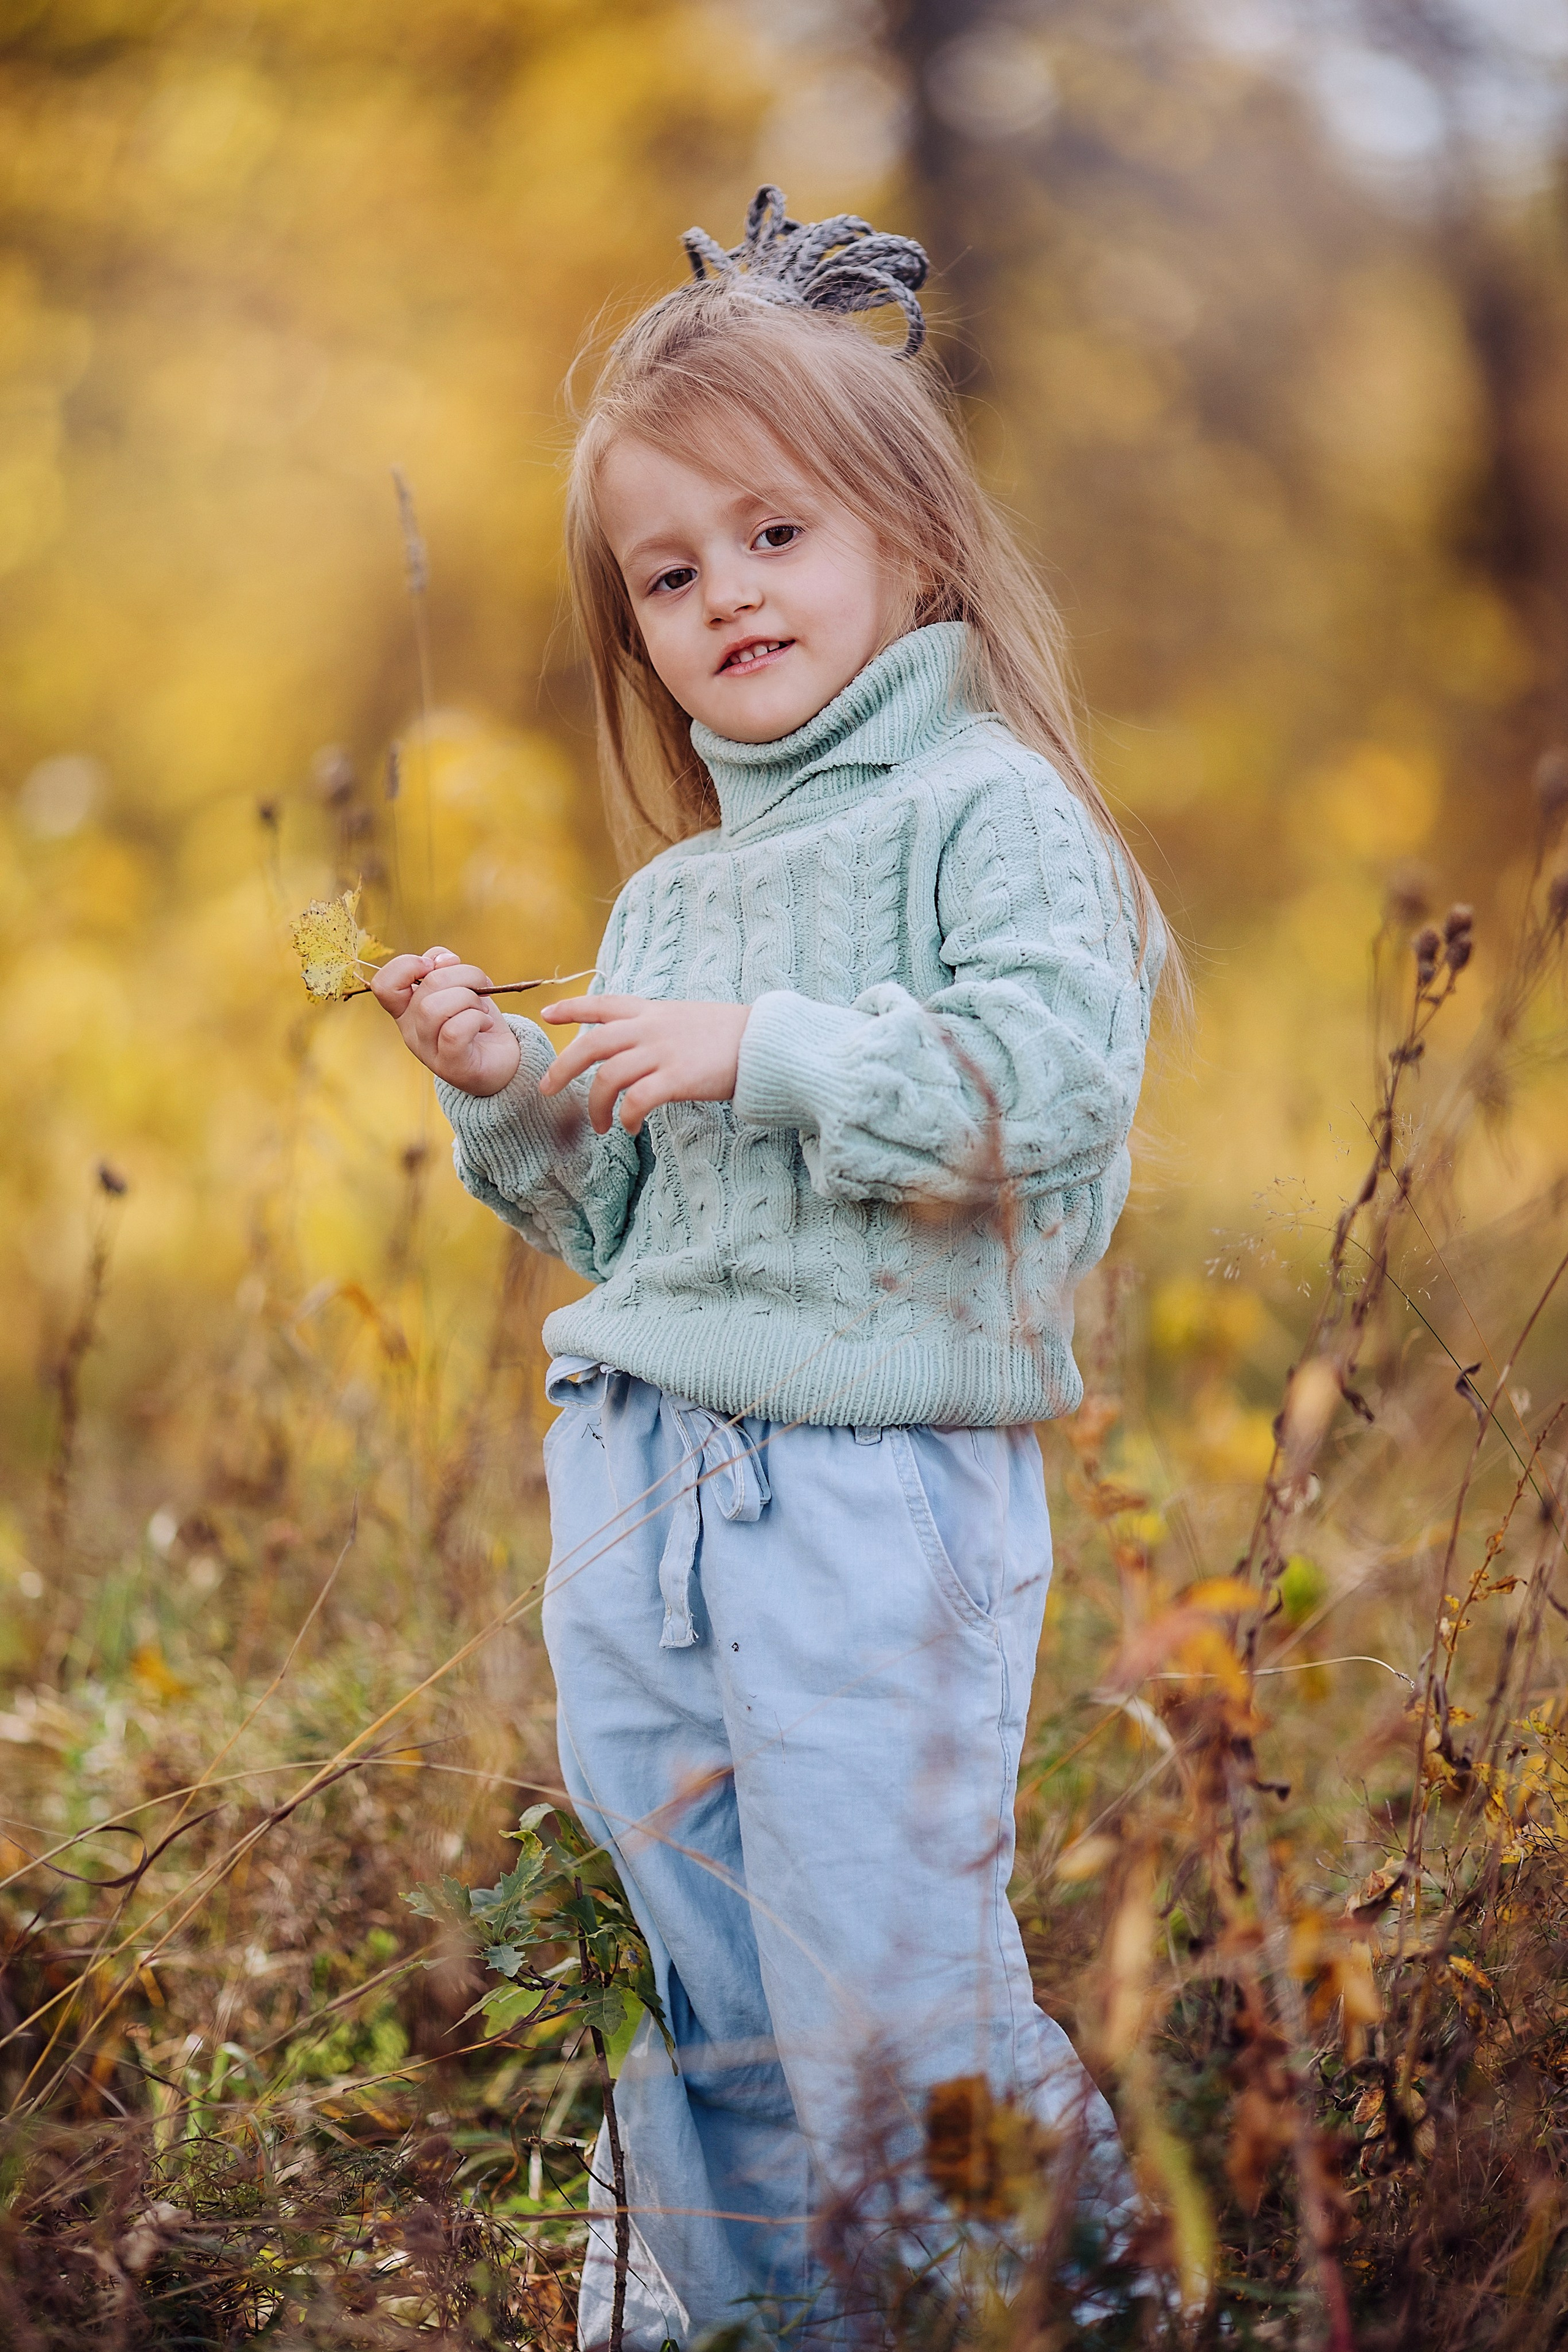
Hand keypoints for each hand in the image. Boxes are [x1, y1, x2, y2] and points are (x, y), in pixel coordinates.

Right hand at [370, 946, 523, 1095]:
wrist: (502, 1061)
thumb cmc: (476, 1018)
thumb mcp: (460, 984)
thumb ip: (445, 968)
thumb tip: (443, 960)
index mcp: (407, 1008)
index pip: (384, 983)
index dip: (407, 965)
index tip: (436, 965)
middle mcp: (411, 1030)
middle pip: (425, 987)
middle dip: (462, 975)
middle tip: (479, 989)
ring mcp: (428, 1051)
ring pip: (434, 1008)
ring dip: (470, 998)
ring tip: (482, 1009)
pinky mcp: (451, 1066)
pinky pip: (454, 1031)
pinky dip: (477, 1019)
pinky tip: (485, 1024)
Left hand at [539, 996, 750, 1135]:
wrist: (766, 1041)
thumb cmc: (731, 1035)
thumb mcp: (687, 1018)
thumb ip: (658, 1027)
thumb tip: (638, 1043)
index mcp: (652, 1011)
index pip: (602, 1003)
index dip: (571, 1008)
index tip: (547, 1014)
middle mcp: (651, 1029)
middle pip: (591, 1045)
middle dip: (563, 1068)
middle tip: (547, 1089)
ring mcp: (663, 1053)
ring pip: (608, 1077)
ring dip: (596, 1105)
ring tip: (600, 1125)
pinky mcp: (677, 1079)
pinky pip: (636, 1101)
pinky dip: (626, 1117)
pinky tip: (629, 1128)